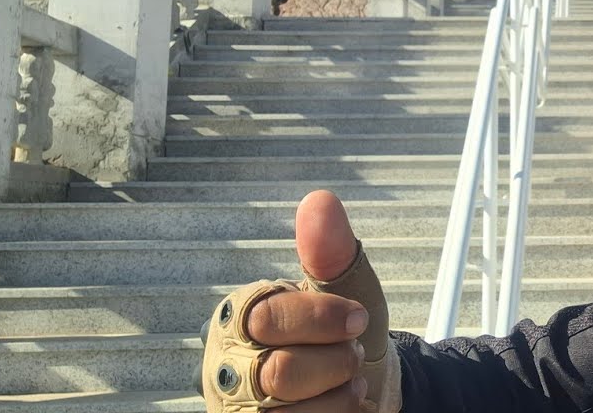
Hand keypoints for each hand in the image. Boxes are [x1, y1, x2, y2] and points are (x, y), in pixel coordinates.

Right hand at [200, 190, 400, 411]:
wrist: (366, 383)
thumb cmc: (344, 331)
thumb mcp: (346, 286)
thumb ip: (330, 249)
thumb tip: (318, 201)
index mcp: (240, 314)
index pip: (269, 318)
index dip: (323, 320)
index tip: (359, 318)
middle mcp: (226, 364)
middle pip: (279, 373)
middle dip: (335, 363)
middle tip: (354, 354)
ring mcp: (236, 407)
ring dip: (338, 398)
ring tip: (349, 382)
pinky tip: (342, 405)